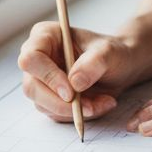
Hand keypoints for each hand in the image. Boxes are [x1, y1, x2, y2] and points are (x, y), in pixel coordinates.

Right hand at [17, 21, 143, 123]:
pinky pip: (56, 114)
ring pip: (43, 104)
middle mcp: (38, 58)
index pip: (31, 59)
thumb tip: (74, 83)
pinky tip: (99, 104)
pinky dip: (78, 115)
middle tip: (90, 107)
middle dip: (61, 103)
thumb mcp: (110, 53)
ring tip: (104, 101)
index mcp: (45, 36)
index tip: (71, 92)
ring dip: (74, 111)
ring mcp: (41, 80)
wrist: (120, 67)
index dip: (48, 77)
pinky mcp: (48, 98)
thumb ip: (94, 63)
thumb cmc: (112, 53)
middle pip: (32, 87)